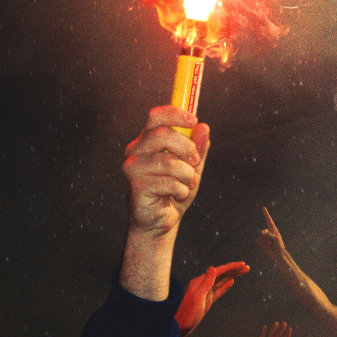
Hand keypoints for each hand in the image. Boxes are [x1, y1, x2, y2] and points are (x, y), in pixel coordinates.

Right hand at [122, 106, 208, 236]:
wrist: (161, 222)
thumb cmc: (174, 191)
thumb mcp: (192, 167)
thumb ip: (198, 148)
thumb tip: (203, 127)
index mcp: (147, 141)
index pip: (156, 116)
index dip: (175, 114)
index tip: (193, 120)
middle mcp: (135, 151)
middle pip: (162, 134)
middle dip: (187, 147)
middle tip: (195, 161)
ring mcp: (133, 168)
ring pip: (169, 162)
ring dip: (187, 174)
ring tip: (187, 183)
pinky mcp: (136, 186)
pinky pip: (168, 183)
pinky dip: (181, 190)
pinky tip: (177, 195)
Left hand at [175, 262, 250, 336]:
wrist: (179, 327)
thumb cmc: (187, 314)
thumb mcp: (197, 298)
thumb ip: (205, 283)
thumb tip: (213, 268)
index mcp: (200, 282)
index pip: (218, 271)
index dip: (231, 267)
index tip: (242, 264)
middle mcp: (203, 285)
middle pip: (221, 274)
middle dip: (234, 270)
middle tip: (246, 267)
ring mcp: (205, 292)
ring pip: (221, 281)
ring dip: (232, 276)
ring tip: (243, 272)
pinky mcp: (207, 300)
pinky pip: (218, 290)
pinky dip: (225, 285)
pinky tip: (231, 281)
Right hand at [257, 207, 286, 262]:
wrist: (278, 255)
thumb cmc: (279, 246)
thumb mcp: (276, 239)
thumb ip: (268, 234)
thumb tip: (261, 233)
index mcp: (273, 229)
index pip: (268, 220)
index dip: (265, 214)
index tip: (263, 207)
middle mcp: (268, 232)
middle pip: (263, 231)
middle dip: (266, 237)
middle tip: (271, 242)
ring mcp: (263, 237)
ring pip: (260, 236)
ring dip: (265, 241)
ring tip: (270, 245)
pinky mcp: (261, 242)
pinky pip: (258, 241)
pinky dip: (262, 244)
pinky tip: (267, 247)